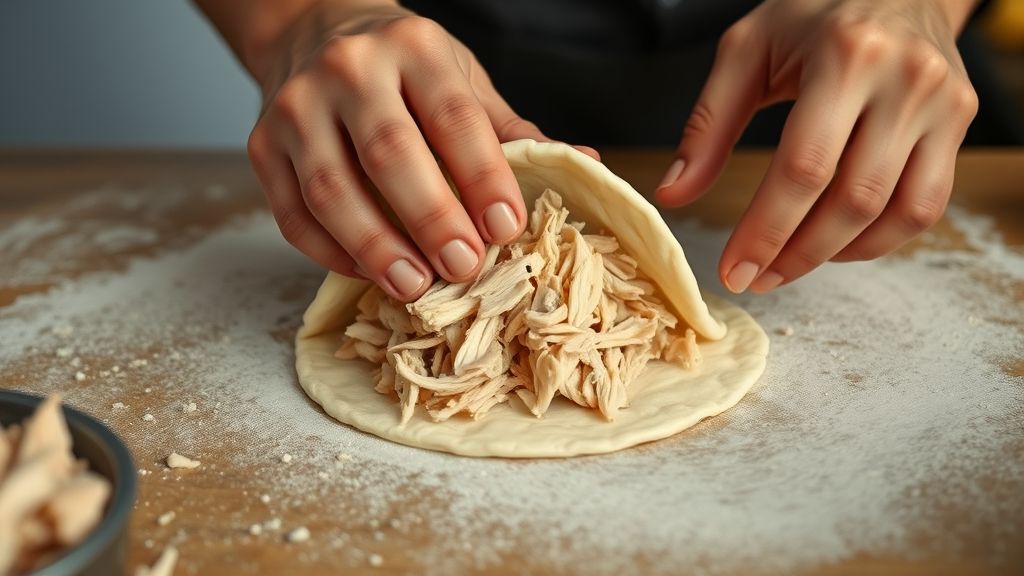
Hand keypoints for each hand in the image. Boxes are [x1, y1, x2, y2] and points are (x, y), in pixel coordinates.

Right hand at [245, 1, 596, 300]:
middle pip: (389, 152)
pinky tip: (366, 272)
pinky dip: (330, 251)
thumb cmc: (402, 67)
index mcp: (412, 47)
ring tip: (414, 285)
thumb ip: (510, 131)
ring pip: (332, 189)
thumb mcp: (460, 80)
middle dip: (430, 217)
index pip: (453, 116)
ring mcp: (296, 107)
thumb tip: (585, 165)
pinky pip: (292, 213)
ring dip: (375, 246)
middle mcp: (348, 70)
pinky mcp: (261, 146)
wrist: (313, 31)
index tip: (507, 228)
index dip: (482, 176)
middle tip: (463, 267)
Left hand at [656, 0, 978, 292]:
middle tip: (755, 280)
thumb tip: (673, 193)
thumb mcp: (747, 50)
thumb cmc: (812, 13)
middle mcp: (905, 81)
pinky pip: (925, 206)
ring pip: (895, 212)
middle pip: (852, 200)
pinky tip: (835, 243)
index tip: (733, 270)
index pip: (804, 168)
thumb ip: (707, 124)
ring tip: (787, 266)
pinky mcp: (959, 123)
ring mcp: (942, 104)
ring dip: (835, 255)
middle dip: (796, 254)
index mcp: (845, 56)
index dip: (765, 231)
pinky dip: (879, 240)